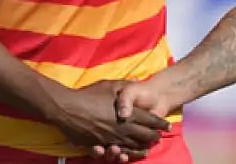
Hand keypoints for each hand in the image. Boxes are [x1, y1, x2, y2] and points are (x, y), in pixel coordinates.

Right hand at [47, 80, 168, 161]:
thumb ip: (125, 85)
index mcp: (128, 113)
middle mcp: (123, 128)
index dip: (160, 123)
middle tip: (159, 138)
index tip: (167, 125)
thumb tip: (137, 81)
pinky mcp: (101, 145)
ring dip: (141, 149)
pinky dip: (123, 155)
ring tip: (147, 150)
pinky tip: (126, 155)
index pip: (149, 120)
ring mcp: (112, 138)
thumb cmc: (89, 95)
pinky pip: (116, 152)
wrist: (68, 109)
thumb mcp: (110, 85)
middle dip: (154, 137)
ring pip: (132, 147)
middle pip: (144, 136)